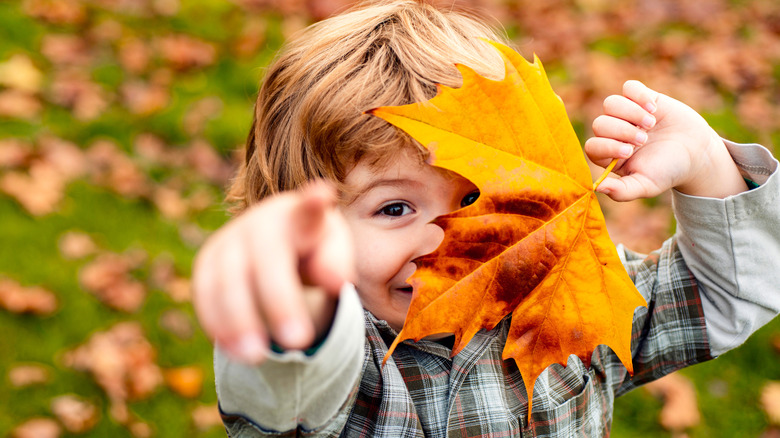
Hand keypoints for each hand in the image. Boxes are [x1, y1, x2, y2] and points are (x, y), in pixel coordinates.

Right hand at [192, 181, 353, 363]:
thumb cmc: (313, 248)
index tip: (323, 195)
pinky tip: (236, 351)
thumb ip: (337, 263)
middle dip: (280, 301)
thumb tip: (336, 281)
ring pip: (227, 279)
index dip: (313, 202)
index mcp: (299, 215)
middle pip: (266, 257)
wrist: (276, 243)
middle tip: (299, 341)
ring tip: (258, 357)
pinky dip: (218, 323)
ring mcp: (228, 240)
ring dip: (240, 321)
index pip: (308, 207)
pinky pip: (204, 294)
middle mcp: (260, 222)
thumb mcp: (333, 253)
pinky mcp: (207, 263)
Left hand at [585, 80, 746, 200]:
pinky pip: (629, 88)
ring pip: (611, 103)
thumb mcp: (646, 186)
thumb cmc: (668, 171)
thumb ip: (622, 191)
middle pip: (600, 123)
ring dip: (630, 112)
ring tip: (651, 124)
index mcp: (610, 155)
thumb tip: (598, 188)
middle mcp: (614, 134)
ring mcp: (626, 114)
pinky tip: (654, 109)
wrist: (696, 153)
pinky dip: (639, 96)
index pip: (593, 146)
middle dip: (621, 130)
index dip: (607, 146)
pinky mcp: (642, 98)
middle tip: (643, 139)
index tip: (630, 151)